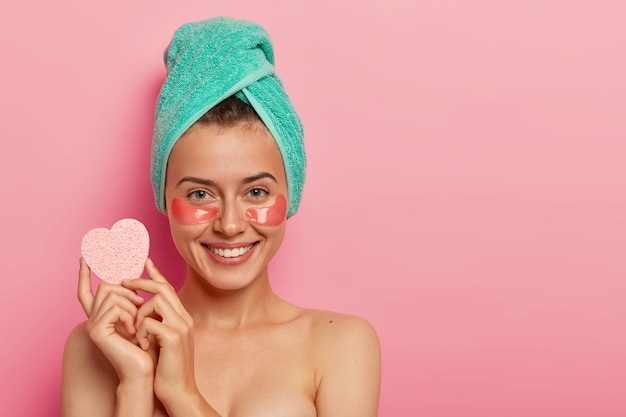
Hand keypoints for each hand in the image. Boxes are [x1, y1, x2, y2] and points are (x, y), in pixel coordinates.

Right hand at [77, 258, 155, 379]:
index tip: (84, 257)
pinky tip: (133, 331)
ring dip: (131, 305)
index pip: (86, 291)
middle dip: (128, 292)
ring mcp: (92, 324)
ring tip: (137, 324)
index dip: (84, 274)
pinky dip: (129, 315)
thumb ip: (133, 298)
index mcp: (102, 316)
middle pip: (106, 286)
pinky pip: (114, 307)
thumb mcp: (141, 314)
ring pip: (112, 294)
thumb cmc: (146, 343)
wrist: (144, 368)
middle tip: (140, 307)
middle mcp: (93, 319)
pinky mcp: (96, 330)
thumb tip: (139, 269)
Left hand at [122, 258, 197, 402]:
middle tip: (124, 281)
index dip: (155, 273)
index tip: (144, 261)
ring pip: (156, 300)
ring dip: (140, 312)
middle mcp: (184, 318)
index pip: (169, 288)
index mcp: (182, 318)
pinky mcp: (173, 338)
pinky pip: (151, 321)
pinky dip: (141, 329)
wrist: (178, 392)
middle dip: (142, 282)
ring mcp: (181, 327)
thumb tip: (142, 312)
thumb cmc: (167, 370)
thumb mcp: (161, 342)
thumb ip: (156, 324)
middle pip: (163, 287)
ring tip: (134, 330)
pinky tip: (141, 343)